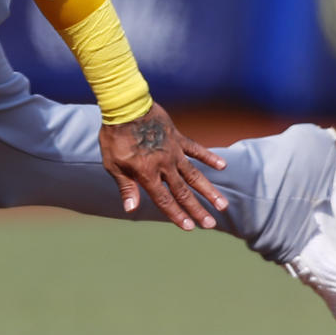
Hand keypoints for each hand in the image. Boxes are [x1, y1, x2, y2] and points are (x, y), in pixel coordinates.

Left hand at [100, 101, 228, 230]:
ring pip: (195, 175)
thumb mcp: (113, 164)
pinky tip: (222, 166)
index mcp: (147, 173)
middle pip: (183, 192)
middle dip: (197, 209)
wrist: (125, 107)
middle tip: (211, 223)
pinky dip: (209, 157)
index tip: (189, 227)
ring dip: (209, 190)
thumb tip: (131, 210)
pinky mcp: (177, 137)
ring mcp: (173, 151)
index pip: (164, 200)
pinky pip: (196, 149)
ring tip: (222, 204)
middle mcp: (164, 165)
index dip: (176, 215)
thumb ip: (126, 187)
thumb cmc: (115, 137)